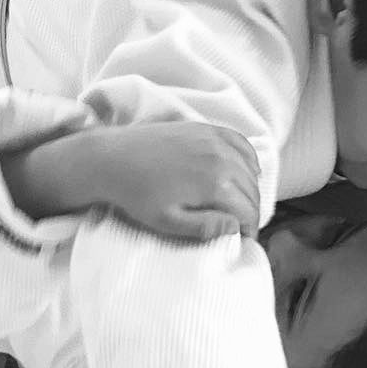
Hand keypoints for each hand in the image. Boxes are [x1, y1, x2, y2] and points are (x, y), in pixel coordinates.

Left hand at [2, 121, 260, 241]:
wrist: (114, 158)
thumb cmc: (138, 195)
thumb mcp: (167, 221)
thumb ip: (204, 227)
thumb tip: (235, 227)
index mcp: (214, 183)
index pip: (248, 209)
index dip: (249, 228)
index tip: (244, 238)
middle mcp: (222, 157)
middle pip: (252, 188)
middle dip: (251, 209)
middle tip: (243, 224)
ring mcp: (215, 139)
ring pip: (251, 166)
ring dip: (251, 186)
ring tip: (241, 202)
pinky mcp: (207, 128)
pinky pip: (241, 142)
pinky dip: (248, 158)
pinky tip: (244, 169)